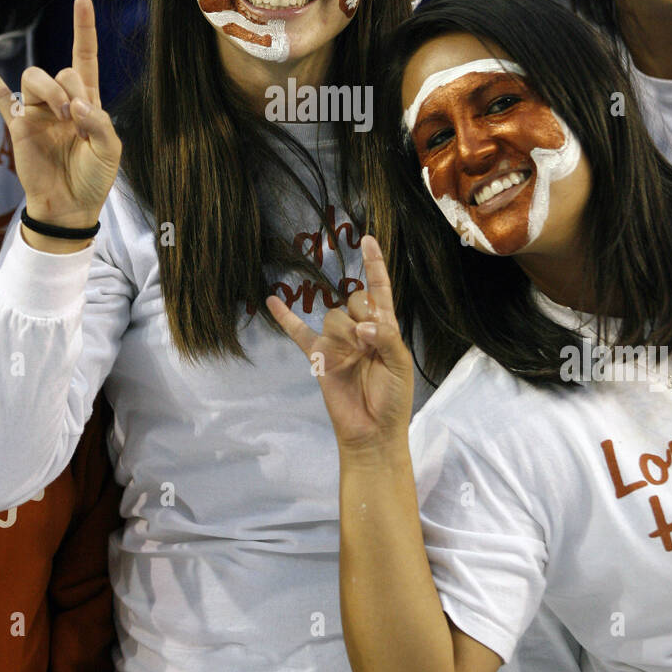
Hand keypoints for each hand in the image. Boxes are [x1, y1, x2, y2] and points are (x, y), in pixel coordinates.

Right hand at [0, 0, 120, 228]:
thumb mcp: (110, 150)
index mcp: (88, 102)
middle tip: (78, 120)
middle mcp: (62, 101)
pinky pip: (1, 96)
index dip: (84, 29)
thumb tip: (76, 107)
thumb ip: (100, 123)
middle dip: (72, 89)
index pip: (85, 57)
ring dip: (51, 90)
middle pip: (62, 70)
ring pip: (36, 77)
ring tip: (63, 117)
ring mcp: (38, 111)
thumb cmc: (94, 178)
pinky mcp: (19, 126)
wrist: (70, 206)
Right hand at [267, 236, 413, 451]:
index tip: (367, 240)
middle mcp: (359, 329)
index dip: (374, 264)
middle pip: (354, 299)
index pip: (379, 288)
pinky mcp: (318, 356)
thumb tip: (358, 324)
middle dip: (362, 316)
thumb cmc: (393, 398)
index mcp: (383, 327)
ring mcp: (337, 341)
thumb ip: (384, 336)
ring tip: (355, 358)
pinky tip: (272, 301)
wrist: (372, 431)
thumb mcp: (400, 364)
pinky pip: (298, 332)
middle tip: (369, 345)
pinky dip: (285, 317)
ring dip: (344, 334)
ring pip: (333, 316)